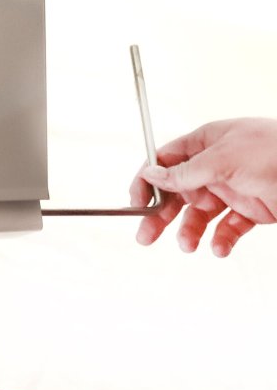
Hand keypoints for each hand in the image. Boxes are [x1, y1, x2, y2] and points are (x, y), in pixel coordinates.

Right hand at [130, 118, 276, 255]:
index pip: (165, 161)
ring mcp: (235, 188)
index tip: (137, 204)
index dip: (148, 182)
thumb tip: (151, 175)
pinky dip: (221, 239)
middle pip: (178, 192)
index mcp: (207, 142)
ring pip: (200, 215)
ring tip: (189, 244)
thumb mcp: (222, 158)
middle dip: (161, 216)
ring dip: (190, 231)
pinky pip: (228, 228)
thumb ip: (184, 171)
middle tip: (147, 235)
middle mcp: (217, 165)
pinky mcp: (253, 210)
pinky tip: (219, 247)